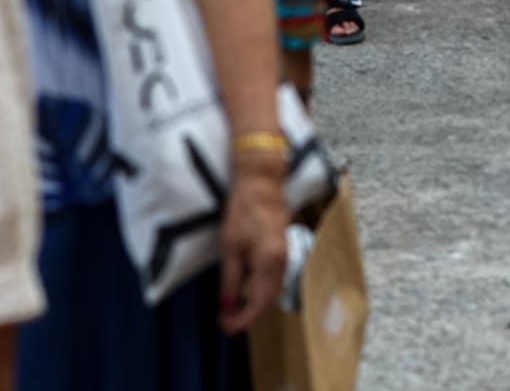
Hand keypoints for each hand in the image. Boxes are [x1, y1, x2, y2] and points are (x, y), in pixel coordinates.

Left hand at [218, 159, 288, 332]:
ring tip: (231, 307)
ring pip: (271, 290)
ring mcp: (285, 256)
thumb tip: (227, 306)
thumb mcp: (230, 247)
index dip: (242, 320)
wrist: (261, 183)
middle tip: (224, 319)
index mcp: (270, 264)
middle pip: (268, 300)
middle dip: (247, 314)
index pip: (259, 304)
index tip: (224, 326)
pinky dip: (259, 289)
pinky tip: (244, 288)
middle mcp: (283, 264)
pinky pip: (273, 278)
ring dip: (253, 303)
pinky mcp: (282, 249)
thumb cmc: (243, 212)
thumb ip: (231, 279)